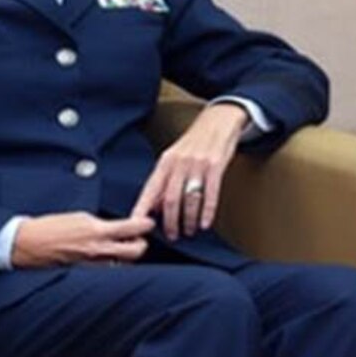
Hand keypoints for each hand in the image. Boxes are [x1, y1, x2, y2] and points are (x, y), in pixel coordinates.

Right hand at [11, 212, 154, 267]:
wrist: (27, 243)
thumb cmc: (48, 228)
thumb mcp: (79, 217)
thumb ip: (101, 223)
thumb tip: (116, 226)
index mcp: (96, 231)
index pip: (133, 228)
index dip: (145, 225)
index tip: (147, 222)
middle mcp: (97, 249)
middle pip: (136, 251)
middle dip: (142, 244)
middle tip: (139, 237)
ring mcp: (93, 264)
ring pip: (124, 264)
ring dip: (128, 255)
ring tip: (124, 247)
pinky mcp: (86, 272)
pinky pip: (108, 269)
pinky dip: (113, 263)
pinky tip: (109, 257)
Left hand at [133, 102, 249, 239]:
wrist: (218, 121)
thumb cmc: (195, 142)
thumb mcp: (175, 157)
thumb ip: (166, 180)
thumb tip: (156, 206)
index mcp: (165, 162)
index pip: (150, 190)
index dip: (142, 209)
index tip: (137, 226)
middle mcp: (179, 163)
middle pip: (170, 199)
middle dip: (170, 222)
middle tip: (172, 235)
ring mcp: (198, 164)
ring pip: (190, 199)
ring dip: (189, 220)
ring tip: (190, 230)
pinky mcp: (216, 165)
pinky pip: (210, 193)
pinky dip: (207, 211)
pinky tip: (205, 223)